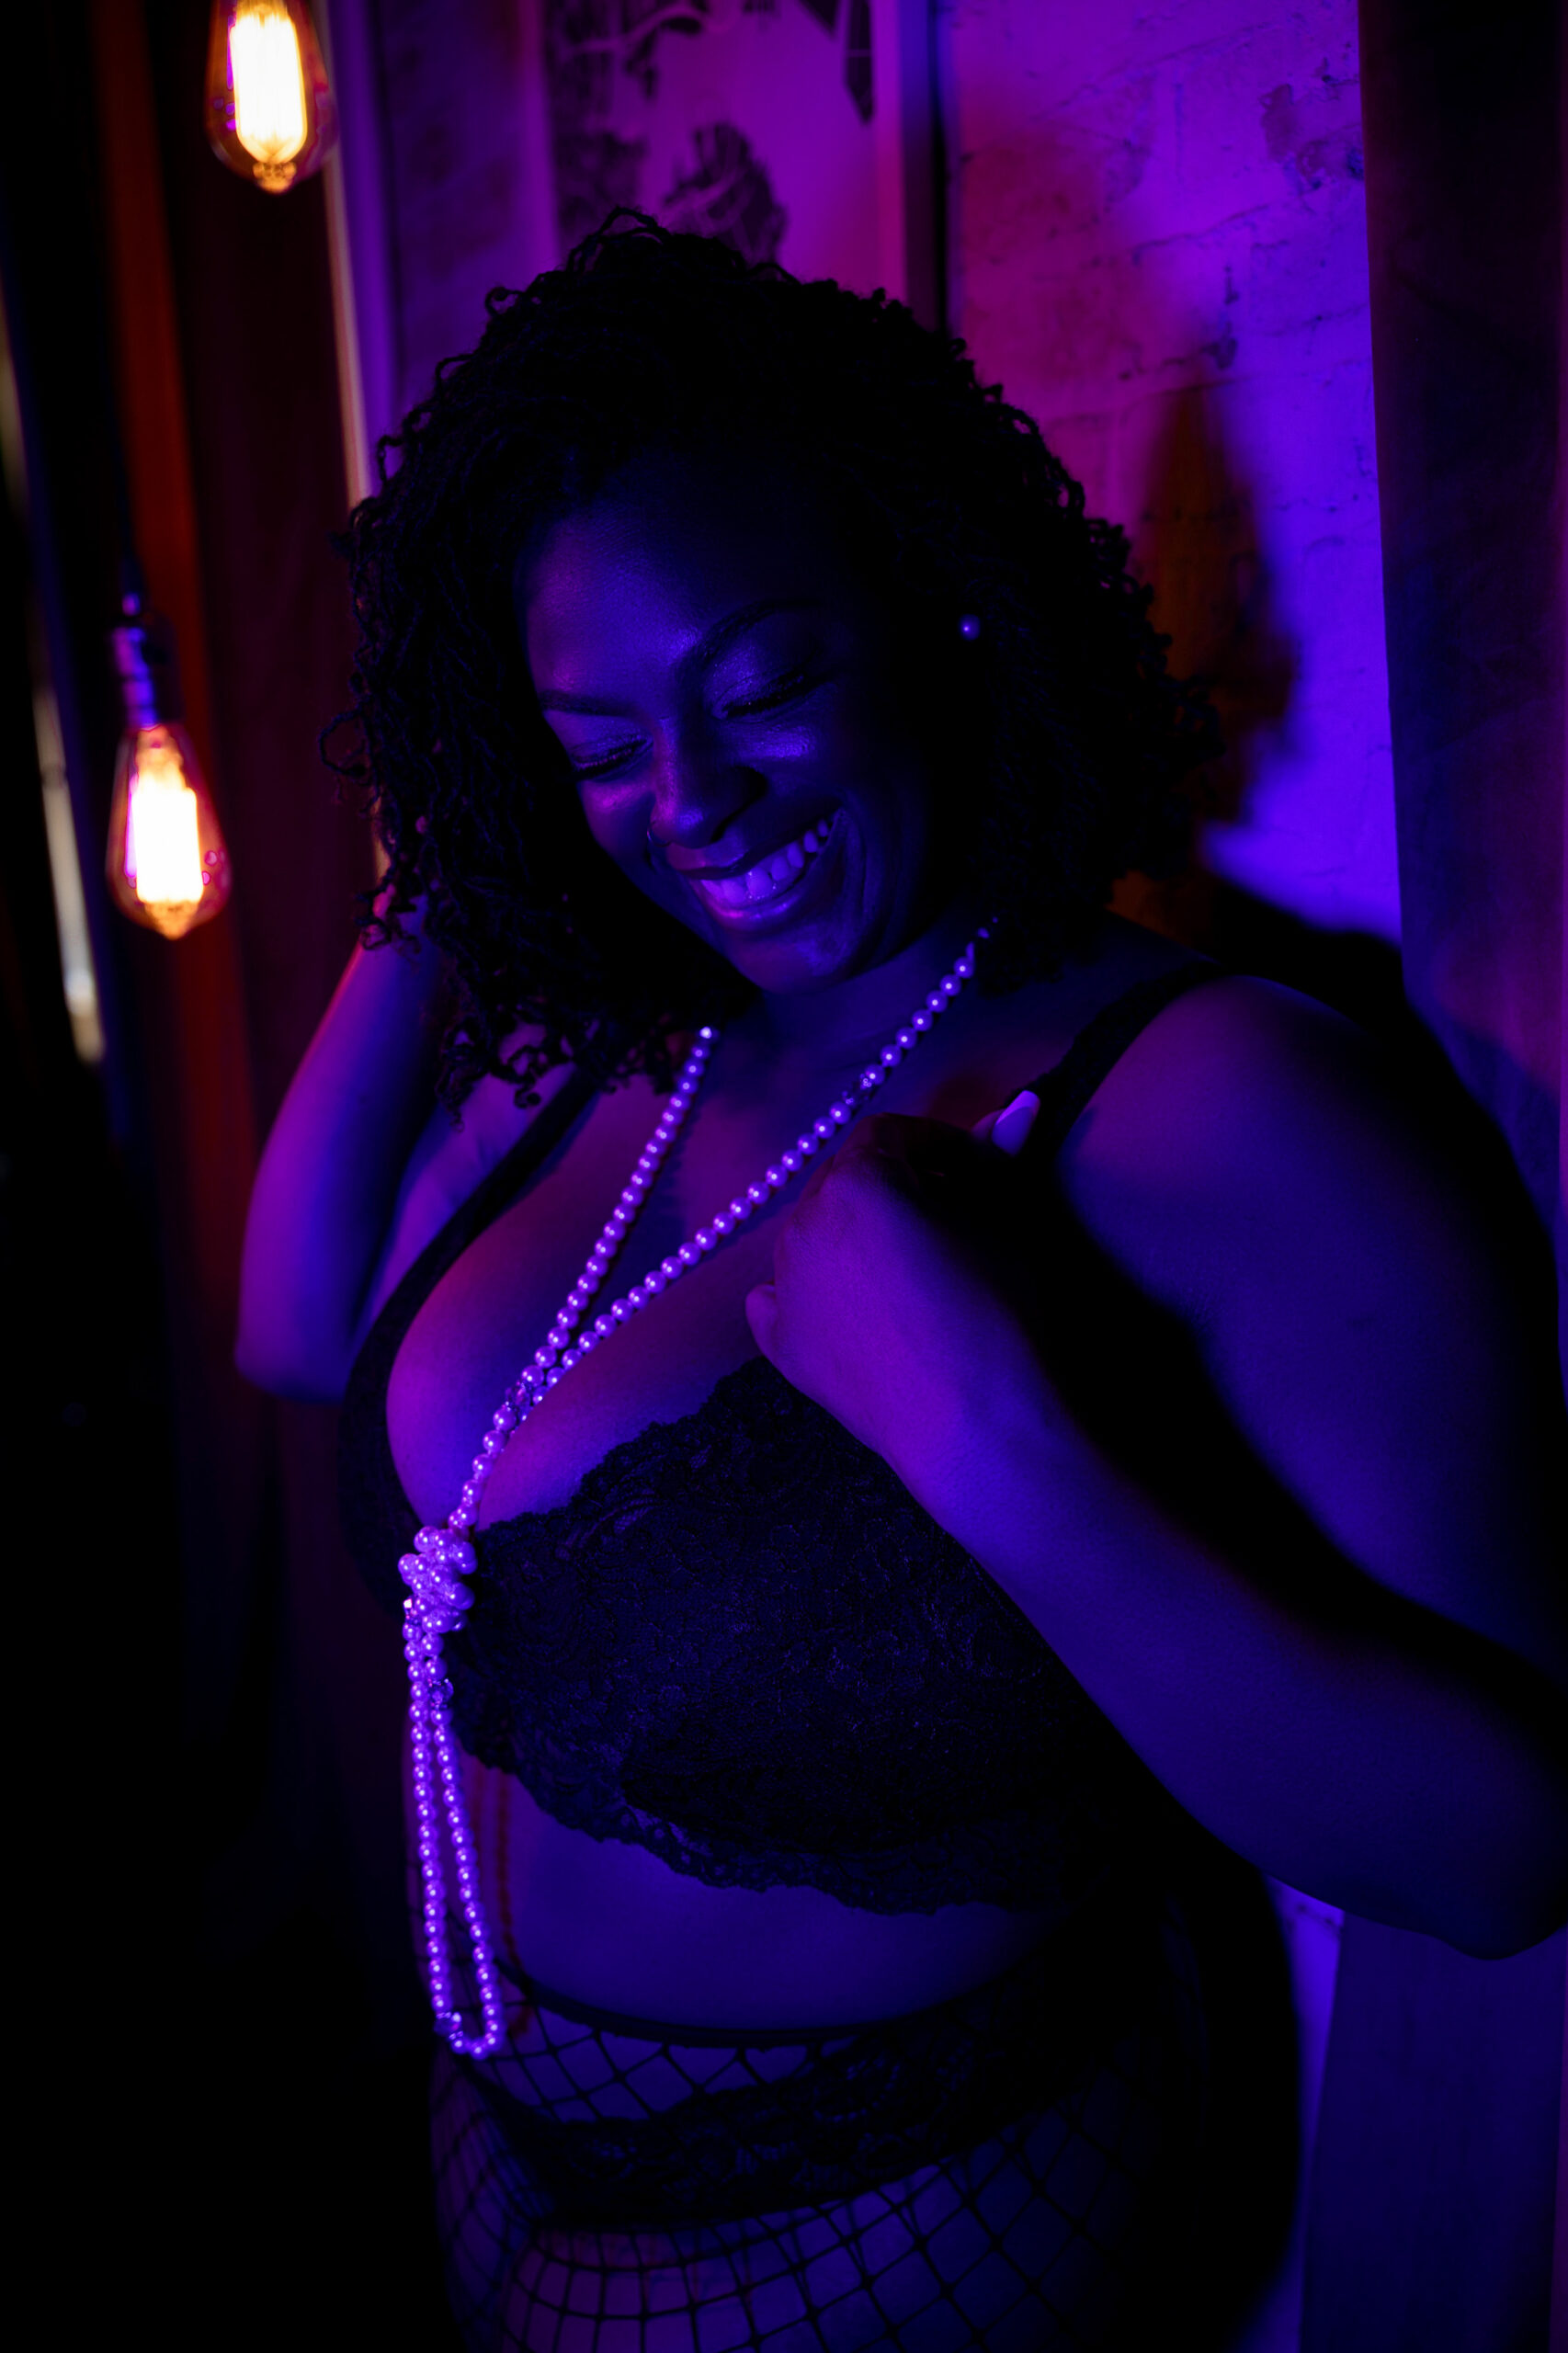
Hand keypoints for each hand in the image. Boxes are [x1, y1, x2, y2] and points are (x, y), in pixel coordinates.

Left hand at [744, 1093, 1046, 1492]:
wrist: (975, 1426)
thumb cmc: (999, 1313)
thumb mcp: (1005, 1223)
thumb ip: (996, 1156)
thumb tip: (1021, 1102)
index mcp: (856, 1182)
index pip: (892, 1134)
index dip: (937, 1145)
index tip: (975, 1171)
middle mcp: (804, 1223)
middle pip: (846, 1181)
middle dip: (894, 1188)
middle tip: (949, 1220)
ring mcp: (784, 1286)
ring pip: (814, 1236)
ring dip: (852, 1237)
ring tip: (909, 1271)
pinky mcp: (781, 1345)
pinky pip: (776, 1300)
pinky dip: (806, 1293)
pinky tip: (845, 1308)